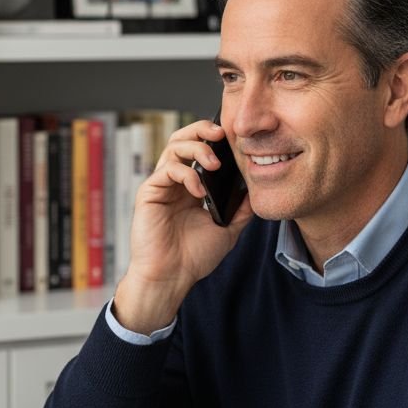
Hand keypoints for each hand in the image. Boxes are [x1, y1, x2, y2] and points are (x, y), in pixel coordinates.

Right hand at [113, 119, 252, 333]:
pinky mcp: (149, 192)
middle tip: (221, 133)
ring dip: (196, 149)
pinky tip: (198, 191)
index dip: (214, 139)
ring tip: (213, 163)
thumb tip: (258, 190)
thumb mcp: (228, 229)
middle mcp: (175, 181)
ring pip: (174, 147)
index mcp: (191, 186)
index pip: (200, 149)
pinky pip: (167, 170)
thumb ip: (241, 209)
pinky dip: (186, 174)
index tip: (235, 138)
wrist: (172, 277)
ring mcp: (161, 185)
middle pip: (183, 138)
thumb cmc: (194, 257)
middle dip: (202, 130)